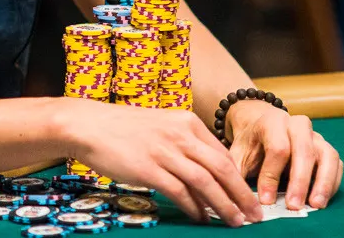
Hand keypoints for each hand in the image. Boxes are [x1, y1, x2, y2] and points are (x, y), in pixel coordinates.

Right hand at [66, 99, 262, 226]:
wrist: (88, 125)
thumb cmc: (123, 128)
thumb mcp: (161, 127)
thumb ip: (184, 145)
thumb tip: (208, 176)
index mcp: (186, 122)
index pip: (222, 153)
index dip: (240, 179)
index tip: (249, 197)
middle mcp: (180, 134)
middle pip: (222, 168)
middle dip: (242, 195)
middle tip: (254, 216)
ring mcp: (164, 151)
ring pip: (206, 182)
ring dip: (224, 206)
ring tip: (235, 222)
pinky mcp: (148, 168)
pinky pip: (180, 192)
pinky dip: (194, 207)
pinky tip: (200, 218)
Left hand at [227, 100, 343, 210]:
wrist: (261, 126)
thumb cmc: (251, 144)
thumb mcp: (238, 153)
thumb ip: (236, 172)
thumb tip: (234, 197)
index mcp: (272, 122)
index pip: (277, 148)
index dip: (271, 176)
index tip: (266, 200)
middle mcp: (298, 125)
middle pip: (304, 151)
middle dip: (300, 181)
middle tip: (293, 206)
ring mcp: (316, 136)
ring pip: (327, 155)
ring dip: (324, 182)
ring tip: (316, 205)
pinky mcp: (326, 148)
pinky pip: (336, 164)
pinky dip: (332, 182)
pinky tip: (322, 199)